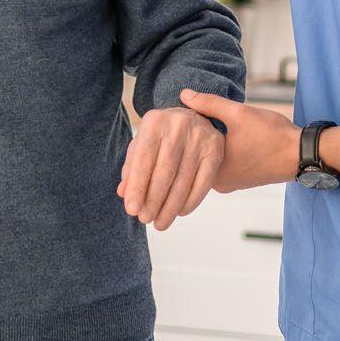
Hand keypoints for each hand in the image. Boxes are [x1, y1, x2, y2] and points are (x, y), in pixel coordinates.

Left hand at [116, 106, 225, 230]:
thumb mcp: (142, 145)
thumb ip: (131, 168)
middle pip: (165, 171)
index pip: (143, 158)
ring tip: (160, 223)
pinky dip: (191, 201)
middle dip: (154, 200)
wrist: (192, 117)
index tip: (131, 210)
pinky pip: (203, 181)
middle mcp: (178, 124)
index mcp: (154, 121)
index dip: (137, 186)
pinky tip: (180, 212)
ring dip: (171, 206)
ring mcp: (200, 136)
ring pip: (184, 179)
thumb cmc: (161, 137)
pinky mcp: (216, 149)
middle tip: (145, 220)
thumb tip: (124, 194)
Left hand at [180, 91, 300, 191]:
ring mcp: (230, 184)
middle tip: (200, 116)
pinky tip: (228, 137)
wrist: (301, 154)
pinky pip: (223, 165)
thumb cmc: (271, 134)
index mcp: (214, 170)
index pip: (188, 148)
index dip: (189, 128)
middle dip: (199, 136)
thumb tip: (184, 94)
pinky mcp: (241, 182)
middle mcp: (218, 183)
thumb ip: (209, 103)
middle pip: (198, 155)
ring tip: (215, 124)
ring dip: (212, 144)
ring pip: (211, 160)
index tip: (190, 114)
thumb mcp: (237, 113)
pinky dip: (223, 152)